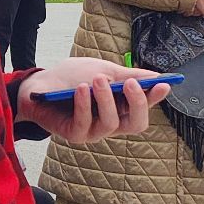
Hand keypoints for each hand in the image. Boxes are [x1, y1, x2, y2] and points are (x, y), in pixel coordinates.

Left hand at [16, 58, 170, 144]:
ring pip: (111, 123)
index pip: (144, 107)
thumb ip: (128, 75)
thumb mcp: (103, 69)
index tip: (164, 85)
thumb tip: (157, 77)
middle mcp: (111, 122)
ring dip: (106, 99)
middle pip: (136, 124)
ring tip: (97, 79)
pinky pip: (85, 123)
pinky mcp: (75, 134)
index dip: (155, 99)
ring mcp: (94, 131)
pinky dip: (84, 104)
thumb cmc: (73, 77)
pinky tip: (81, 89)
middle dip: (137, 104)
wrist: (39, 84)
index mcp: (121, 107)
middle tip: (131, 83)